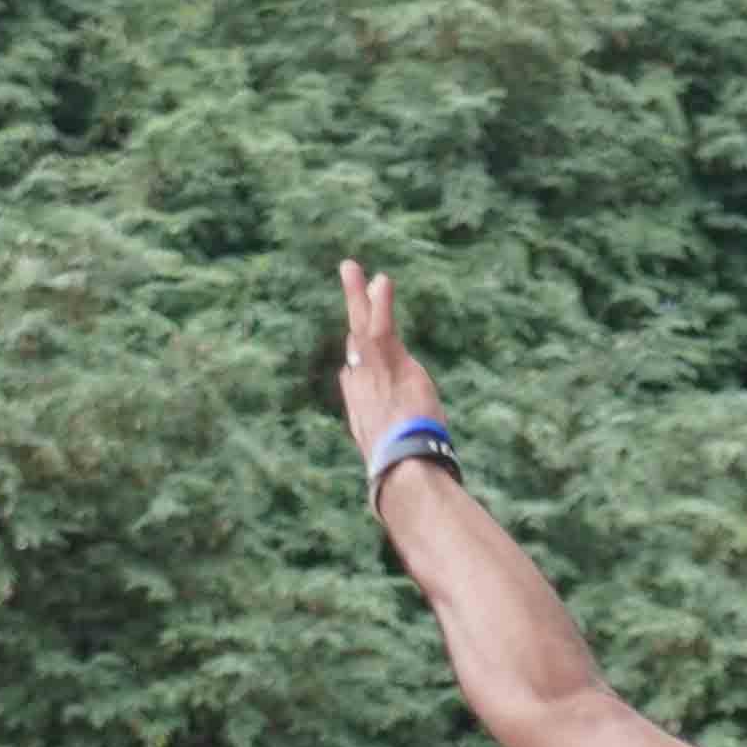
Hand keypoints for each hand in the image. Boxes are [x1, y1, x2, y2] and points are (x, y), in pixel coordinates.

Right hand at [335, 258, 450, 479]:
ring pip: (363, 329)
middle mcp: (359, 389)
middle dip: (350, 321)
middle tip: (344, 295)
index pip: (355, 380)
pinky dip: (381, 302)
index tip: (355, 353)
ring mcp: (372, 374)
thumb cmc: (403, 478)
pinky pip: (382, 326)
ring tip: (352, 268)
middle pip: (354, 348)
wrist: (402, 470)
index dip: (356, 365)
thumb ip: (393, 458)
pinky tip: (381, 279)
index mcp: (361, 414)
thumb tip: (390, 474)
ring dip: (357, 296)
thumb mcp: (394, 469)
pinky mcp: (390, 364)